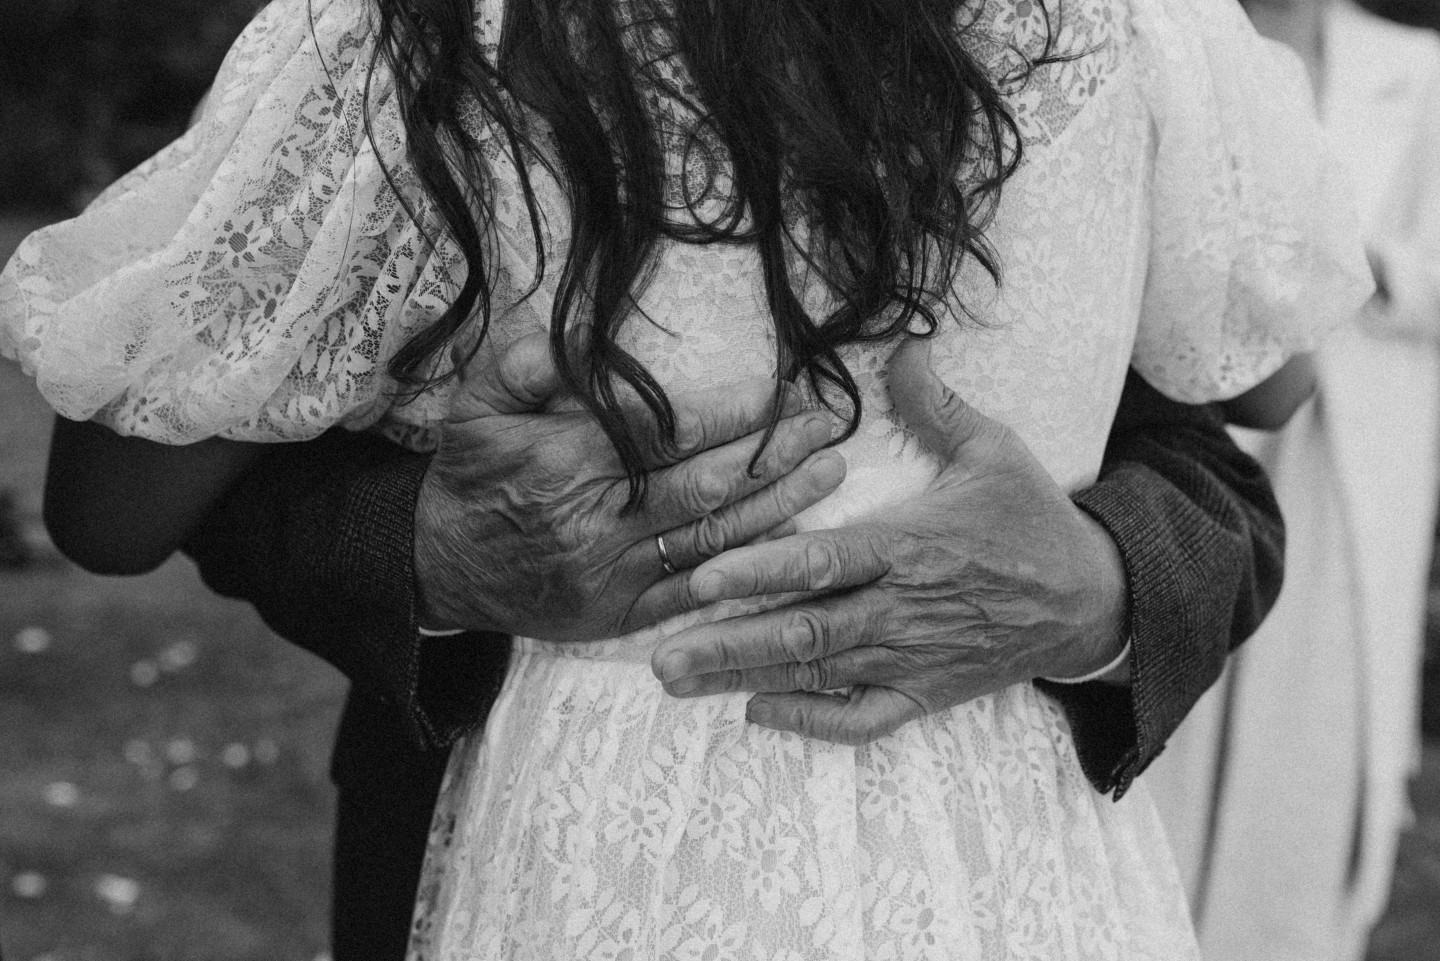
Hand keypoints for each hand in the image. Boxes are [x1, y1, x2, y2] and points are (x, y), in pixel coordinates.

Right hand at [414, 332, 846, 639]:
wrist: (439, 566)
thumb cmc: (471, 475)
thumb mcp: (476, 405)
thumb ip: (527, 362)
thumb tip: (588, 332)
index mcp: (566, 465)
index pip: (667, 434)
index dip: (731, 414)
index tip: (779, 390)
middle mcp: (596, 524)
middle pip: (705, 486)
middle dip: (774, 453)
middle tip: (827, 424)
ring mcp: (613, 576)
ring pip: (712, 539)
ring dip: (779, 504)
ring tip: (829, 471)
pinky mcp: (621, 614)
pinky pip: (696, 590)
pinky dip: (746, 565)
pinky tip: (790, 538)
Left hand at [650, 337, 1127, 744]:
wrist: (1092, 600)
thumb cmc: (1034, 520)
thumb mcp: (994, 450)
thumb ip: (936, 404)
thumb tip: (904, 342)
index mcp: (910, 546)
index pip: (823, 563)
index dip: (760, 571)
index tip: (702, 578)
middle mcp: (902, 608)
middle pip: (805, 630)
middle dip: (729, 644)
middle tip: (662, 656)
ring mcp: (911, 658)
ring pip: (818, 674)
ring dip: (746, 677)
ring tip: (679, 681)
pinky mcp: (923, 692)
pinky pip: (862, 718)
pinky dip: (811, 719)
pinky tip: (757, 711)